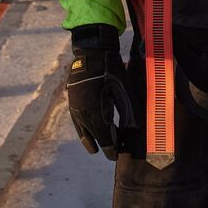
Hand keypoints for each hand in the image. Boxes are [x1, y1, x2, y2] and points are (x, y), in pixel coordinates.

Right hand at [66, 25, 133, 159]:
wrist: (92, 51)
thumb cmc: (112, 68)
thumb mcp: (123, 87)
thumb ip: (128, 108)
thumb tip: (135, 127)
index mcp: (97, 108)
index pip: (104, 136)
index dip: (110, 147)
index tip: (115, 156)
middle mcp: (84, 110)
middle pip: (93, 134)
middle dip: (102, 144)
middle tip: (110, 154)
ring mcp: (75, 105)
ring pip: (82, 129)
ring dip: (89, 140)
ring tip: (94, 149)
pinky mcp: (72, 100)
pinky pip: (76, 120)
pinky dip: (81, 129)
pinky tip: (85, 133)